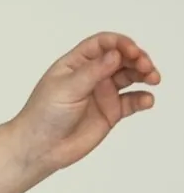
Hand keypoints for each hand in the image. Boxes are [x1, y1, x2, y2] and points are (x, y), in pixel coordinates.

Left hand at [12, 32, 159, 174]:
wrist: (39, 148)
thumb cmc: (43, 115)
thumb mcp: (67, 88)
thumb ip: (93, 71)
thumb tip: (116, 54)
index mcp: (78, 62)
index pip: (104, 44)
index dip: (120, 44)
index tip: (131, 52)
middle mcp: (92, 75)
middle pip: (121, 58)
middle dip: (137, 58)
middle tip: (146, 66)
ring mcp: (102, 93)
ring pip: (130, 77)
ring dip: (144, 74)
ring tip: (153, 79)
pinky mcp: (110, 112)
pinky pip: (131, 102)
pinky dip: (142, 99)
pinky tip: (147, 100)